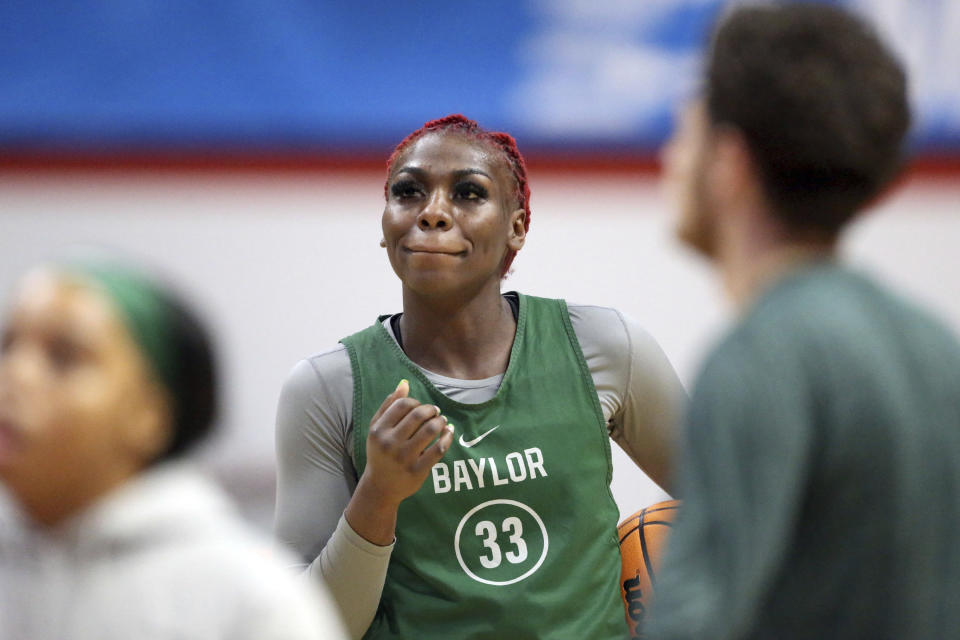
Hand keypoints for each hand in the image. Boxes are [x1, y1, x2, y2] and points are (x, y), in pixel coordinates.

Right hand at [363, 379, 453, 504]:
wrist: (381, 486)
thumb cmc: (380, 452)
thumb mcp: (377, 429)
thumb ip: (389, 405)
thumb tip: (404, 383)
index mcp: (378, 430)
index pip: (403, 405)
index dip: (416, 402)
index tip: (420, 407)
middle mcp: (390, 443)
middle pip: (418, 415)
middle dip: (431, 410)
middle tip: (435, 412)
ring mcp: (404, 458)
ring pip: (431, 430)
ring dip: (441, 421)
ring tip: (442, 421)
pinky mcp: (418, 471)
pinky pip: (439, 449)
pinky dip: (447, 437)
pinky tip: (449, 432)